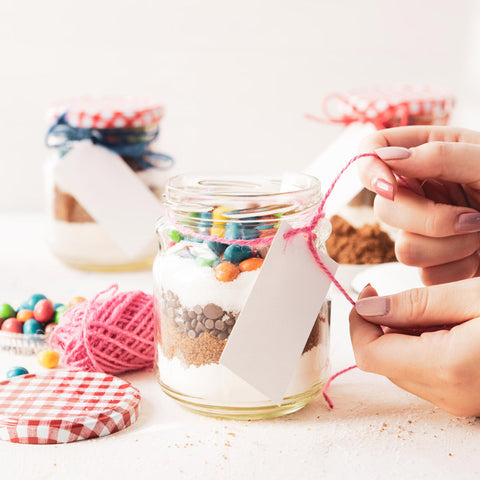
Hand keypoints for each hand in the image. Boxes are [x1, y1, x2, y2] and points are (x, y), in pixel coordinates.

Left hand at [350, 281, 479, 416]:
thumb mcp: (471, 298)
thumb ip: (415, 304)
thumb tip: (367, 308)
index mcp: (444, 368)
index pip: (369, 353)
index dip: (359, 322)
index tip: (368, 293)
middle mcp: (447, 394)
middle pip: (382, 360)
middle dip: (383, 326)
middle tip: (410, 299)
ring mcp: (457, 401)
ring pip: (401, 366)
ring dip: (404, 336)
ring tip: (441, 315)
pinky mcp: (464, 399)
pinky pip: (424, 373)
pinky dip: (424, 348)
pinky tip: (451, 330)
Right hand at [358, 126, 479, 284]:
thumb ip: (439, 155)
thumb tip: (386, 158)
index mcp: (427, 154)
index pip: (373, 151)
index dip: (369, 167)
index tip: (390, 184)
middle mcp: (418, 191)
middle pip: (383, 207)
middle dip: (426, 217)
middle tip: (471, 217)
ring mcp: (421, 229)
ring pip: (402, 246)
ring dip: (449, 245)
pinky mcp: (430, 263)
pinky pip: (423, 272)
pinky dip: (457, 265)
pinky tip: (477, 254)